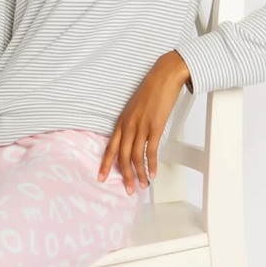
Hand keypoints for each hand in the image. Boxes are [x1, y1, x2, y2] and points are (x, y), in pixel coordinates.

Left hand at [97, 50, 190, 193]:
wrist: (164, 76)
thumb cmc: (151, 91)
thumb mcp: (134, 108)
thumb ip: (131, 123)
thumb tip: (134, 139)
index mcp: (121, 121)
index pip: (110, 147)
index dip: (105, 164)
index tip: (101, 177)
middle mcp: (128, 126)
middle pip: (123, 156)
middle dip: (124, 176)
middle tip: (127, 190)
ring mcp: (141, 127)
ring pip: (136, 157)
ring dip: (139, 174)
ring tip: (142, 186)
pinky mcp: (155, 127)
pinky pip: (151, 151)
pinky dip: (151, 165)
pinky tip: (153, 174)